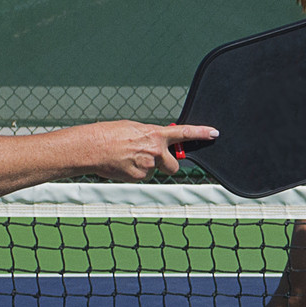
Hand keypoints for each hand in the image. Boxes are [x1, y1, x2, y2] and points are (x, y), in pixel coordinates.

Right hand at [82, 121, 216, 181]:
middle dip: (168, 166)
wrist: (91, 147)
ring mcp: (148, 166)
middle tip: (154, 160)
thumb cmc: (109, 134)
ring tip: (126, 158)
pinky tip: (122, 165)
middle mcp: (156, 151)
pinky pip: (141, 177)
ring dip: (144, 167)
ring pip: (154, 172)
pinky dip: (133, 173)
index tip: (214, 133)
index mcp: (156, 134)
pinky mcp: (138, 177)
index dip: (201, 133)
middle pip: (174, 166)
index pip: (184, 133)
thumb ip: (149, 136)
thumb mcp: (133, 128)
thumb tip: (156, 142)